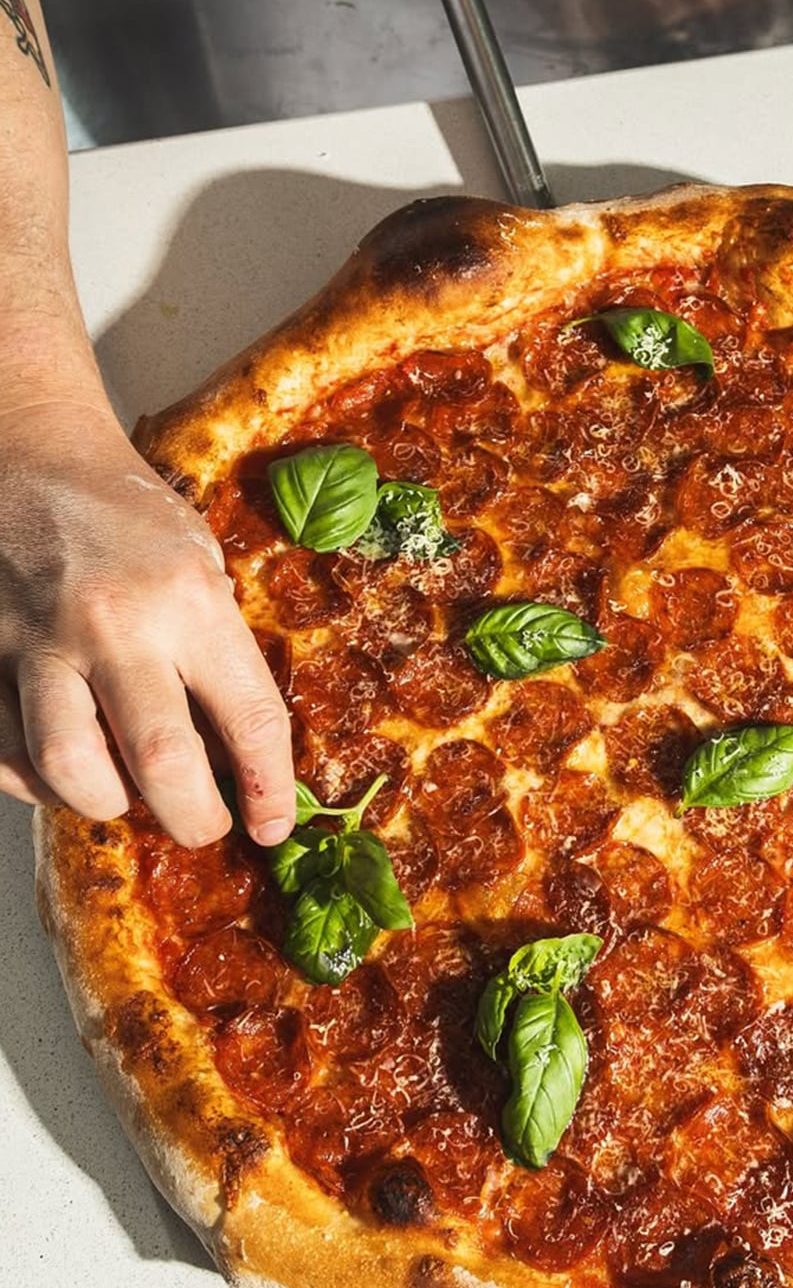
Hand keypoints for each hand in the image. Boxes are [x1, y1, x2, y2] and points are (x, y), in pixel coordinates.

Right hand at [0, 403, 294, 847]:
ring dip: (107, 805)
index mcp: (188, 598)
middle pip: (161, 763)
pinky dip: (38, 782)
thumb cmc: (131, 520)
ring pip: (70, 771)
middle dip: (193, 819)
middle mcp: (113, 624)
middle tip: (204, 826)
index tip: (270, 826)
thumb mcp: (202, 567)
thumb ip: (218, 655)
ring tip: (126, 796)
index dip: (268, 788)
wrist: (31, 461)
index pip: (247, 718)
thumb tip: (236, 760)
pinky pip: (5, 756)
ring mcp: (37, 643)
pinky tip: (63, 770)